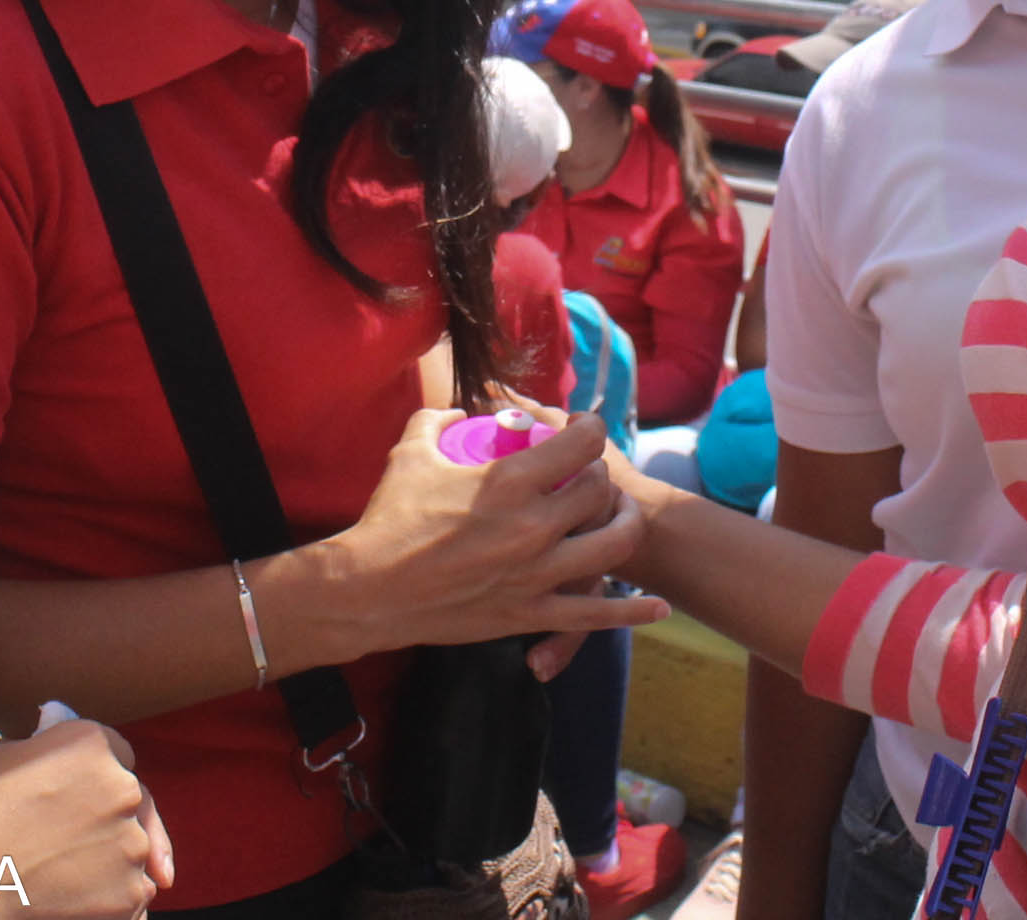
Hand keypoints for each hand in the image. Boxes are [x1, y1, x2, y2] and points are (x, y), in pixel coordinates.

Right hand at [0, 720, 168, 919]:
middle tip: (68, 845)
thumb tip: (46, 739)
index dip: (98, 777)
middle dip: (105, 821)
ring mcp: (130, 846)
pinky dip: (112, 903)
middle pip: (130, 805)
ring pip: (133, 854)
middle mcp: (122, 789)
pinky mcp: (127, 896)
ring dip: (111, 864)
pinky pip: (133, 898)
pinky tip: (74, 905)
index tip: (86, 796)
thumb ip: (33, 746)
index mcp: (90, 745)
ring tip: (61, 877)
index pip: (118, 756)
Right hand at [318, 410, 665, 656]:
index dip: (589, 428)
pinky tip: (657, 607)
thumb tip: (456, 411)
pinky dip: (631, 611)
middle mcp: (533, 527)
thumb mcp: (411, 452)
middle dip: (600, 474)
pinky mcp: (530, 614)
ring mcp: (536, 574)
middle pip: (597, 490)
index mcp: (508, 482)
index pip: (577, 444)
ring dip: (625, 525)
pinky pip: (594, 614)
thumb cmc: (388, 519)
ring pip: (612, 546)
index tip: (584, 427)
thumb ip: (438, 420)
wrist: (369, 591)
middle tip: (587, 473)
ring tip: (622, 516)